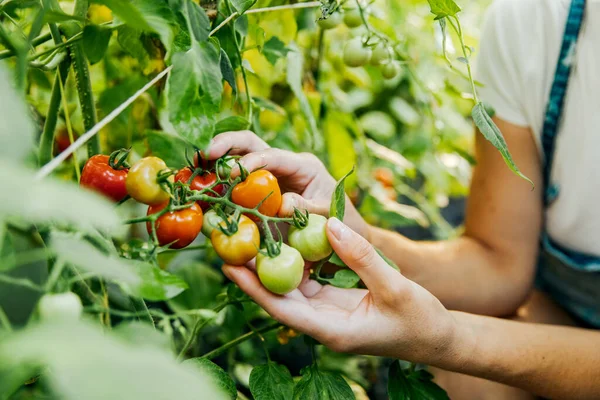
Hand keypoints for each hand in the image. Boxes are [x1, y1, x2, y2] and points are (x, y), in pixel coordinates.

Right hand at [206, 131, 369, 237]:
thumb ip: (311, 209)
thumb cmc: (340, 224)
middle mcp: (282, 165)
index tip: (232, 173)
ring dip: (213, 161)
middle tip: (203, 154)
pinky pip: (231, 184)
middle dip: (225, 145)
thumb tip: (283, 203)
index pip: (273, 155)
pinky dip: (214, 185)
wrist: (340, 236)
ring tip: (191, 168)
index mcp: (303, 165)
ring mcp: (267, 177)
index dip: (251, 161)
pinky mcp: (256, 193)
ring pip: (236, 158)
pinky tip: (197, 191)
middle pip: (249, 143)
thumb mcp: (330, 216)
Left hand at [221, 217, 458, 364]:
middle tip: (234, 243)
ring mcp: (329, 313)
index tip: (230, 267)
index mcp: (332, 330)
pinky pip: (311, 280)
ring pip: (293, 286)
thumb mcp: (394, 287)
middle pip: (280, 296)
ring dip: (275, 263)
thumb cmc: (420, 321)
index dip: (253, 288)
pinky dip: (299, 260)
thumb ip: (361, 257)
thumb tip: (330, 223)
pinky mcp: (337, 302)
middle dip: (256, 272)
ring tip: (254, 236)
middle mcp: (323, 323)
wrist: (437, 338)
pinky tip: (289, 239)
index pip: (283, 309)